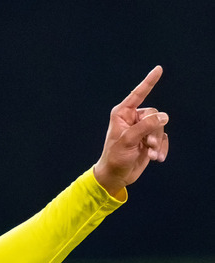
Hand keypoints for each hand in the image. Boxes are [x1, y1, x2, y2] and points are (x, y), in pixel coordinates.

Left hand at [93, 65, 168, 197]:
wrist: (116, 177)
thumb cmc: (115, 158)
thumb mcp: (128, 140)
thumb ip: (146, 126)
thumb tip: (164, 116)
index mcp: (123, 114)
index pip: (138, 94)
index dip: (149, 82)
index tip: (158, 69)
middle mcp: (133, 119)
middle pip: (154, 114)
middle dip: (154, 130)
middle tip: (148, 143)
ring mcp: (142, 129)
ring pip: (160, 126)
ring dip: (157, 142)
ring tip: (151, 154)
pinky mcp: (149, 140)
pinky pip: (163, 138)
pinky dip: (161, 148)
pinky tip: (156, 158)